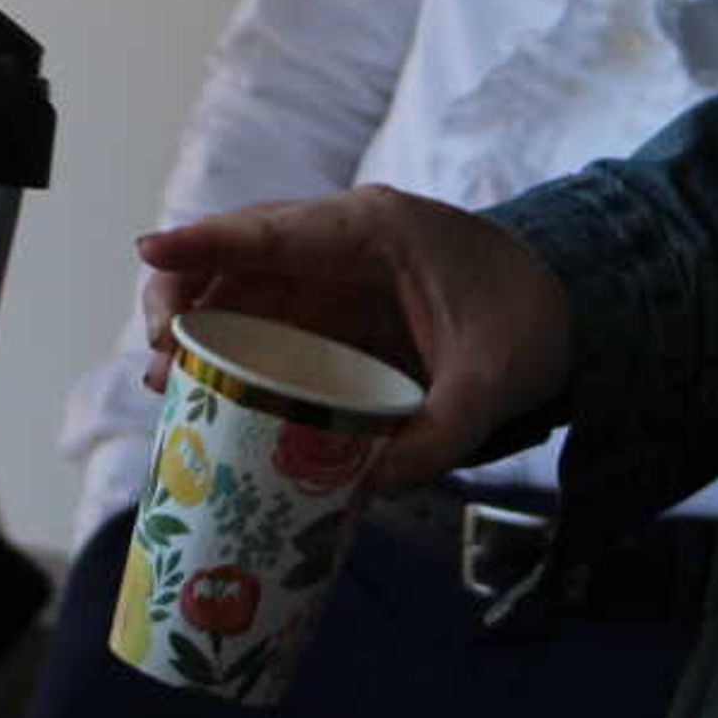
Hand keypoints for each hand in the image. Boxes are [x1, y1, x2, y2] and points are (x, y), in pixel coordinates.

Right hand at [136, 185, 575, 492]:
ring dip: (199, 331)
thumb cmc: (530, 322)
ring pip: (244, 290)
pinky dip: (231, 350)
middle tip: (156, 357)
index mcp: (375, 230)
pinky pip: (268, 322)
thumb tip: (365, 488)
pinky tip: (206, 391)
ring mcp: (333, 274)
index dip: (208, 241)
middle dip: (185, 298)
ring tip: (165, 384)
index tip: (150, 250)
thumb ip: (437, 433)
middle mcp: (340, 242)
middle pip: (240, 257)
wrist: (567, 308)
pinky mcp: (334, 310)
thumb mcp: (493, 381)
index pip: (276, 230)